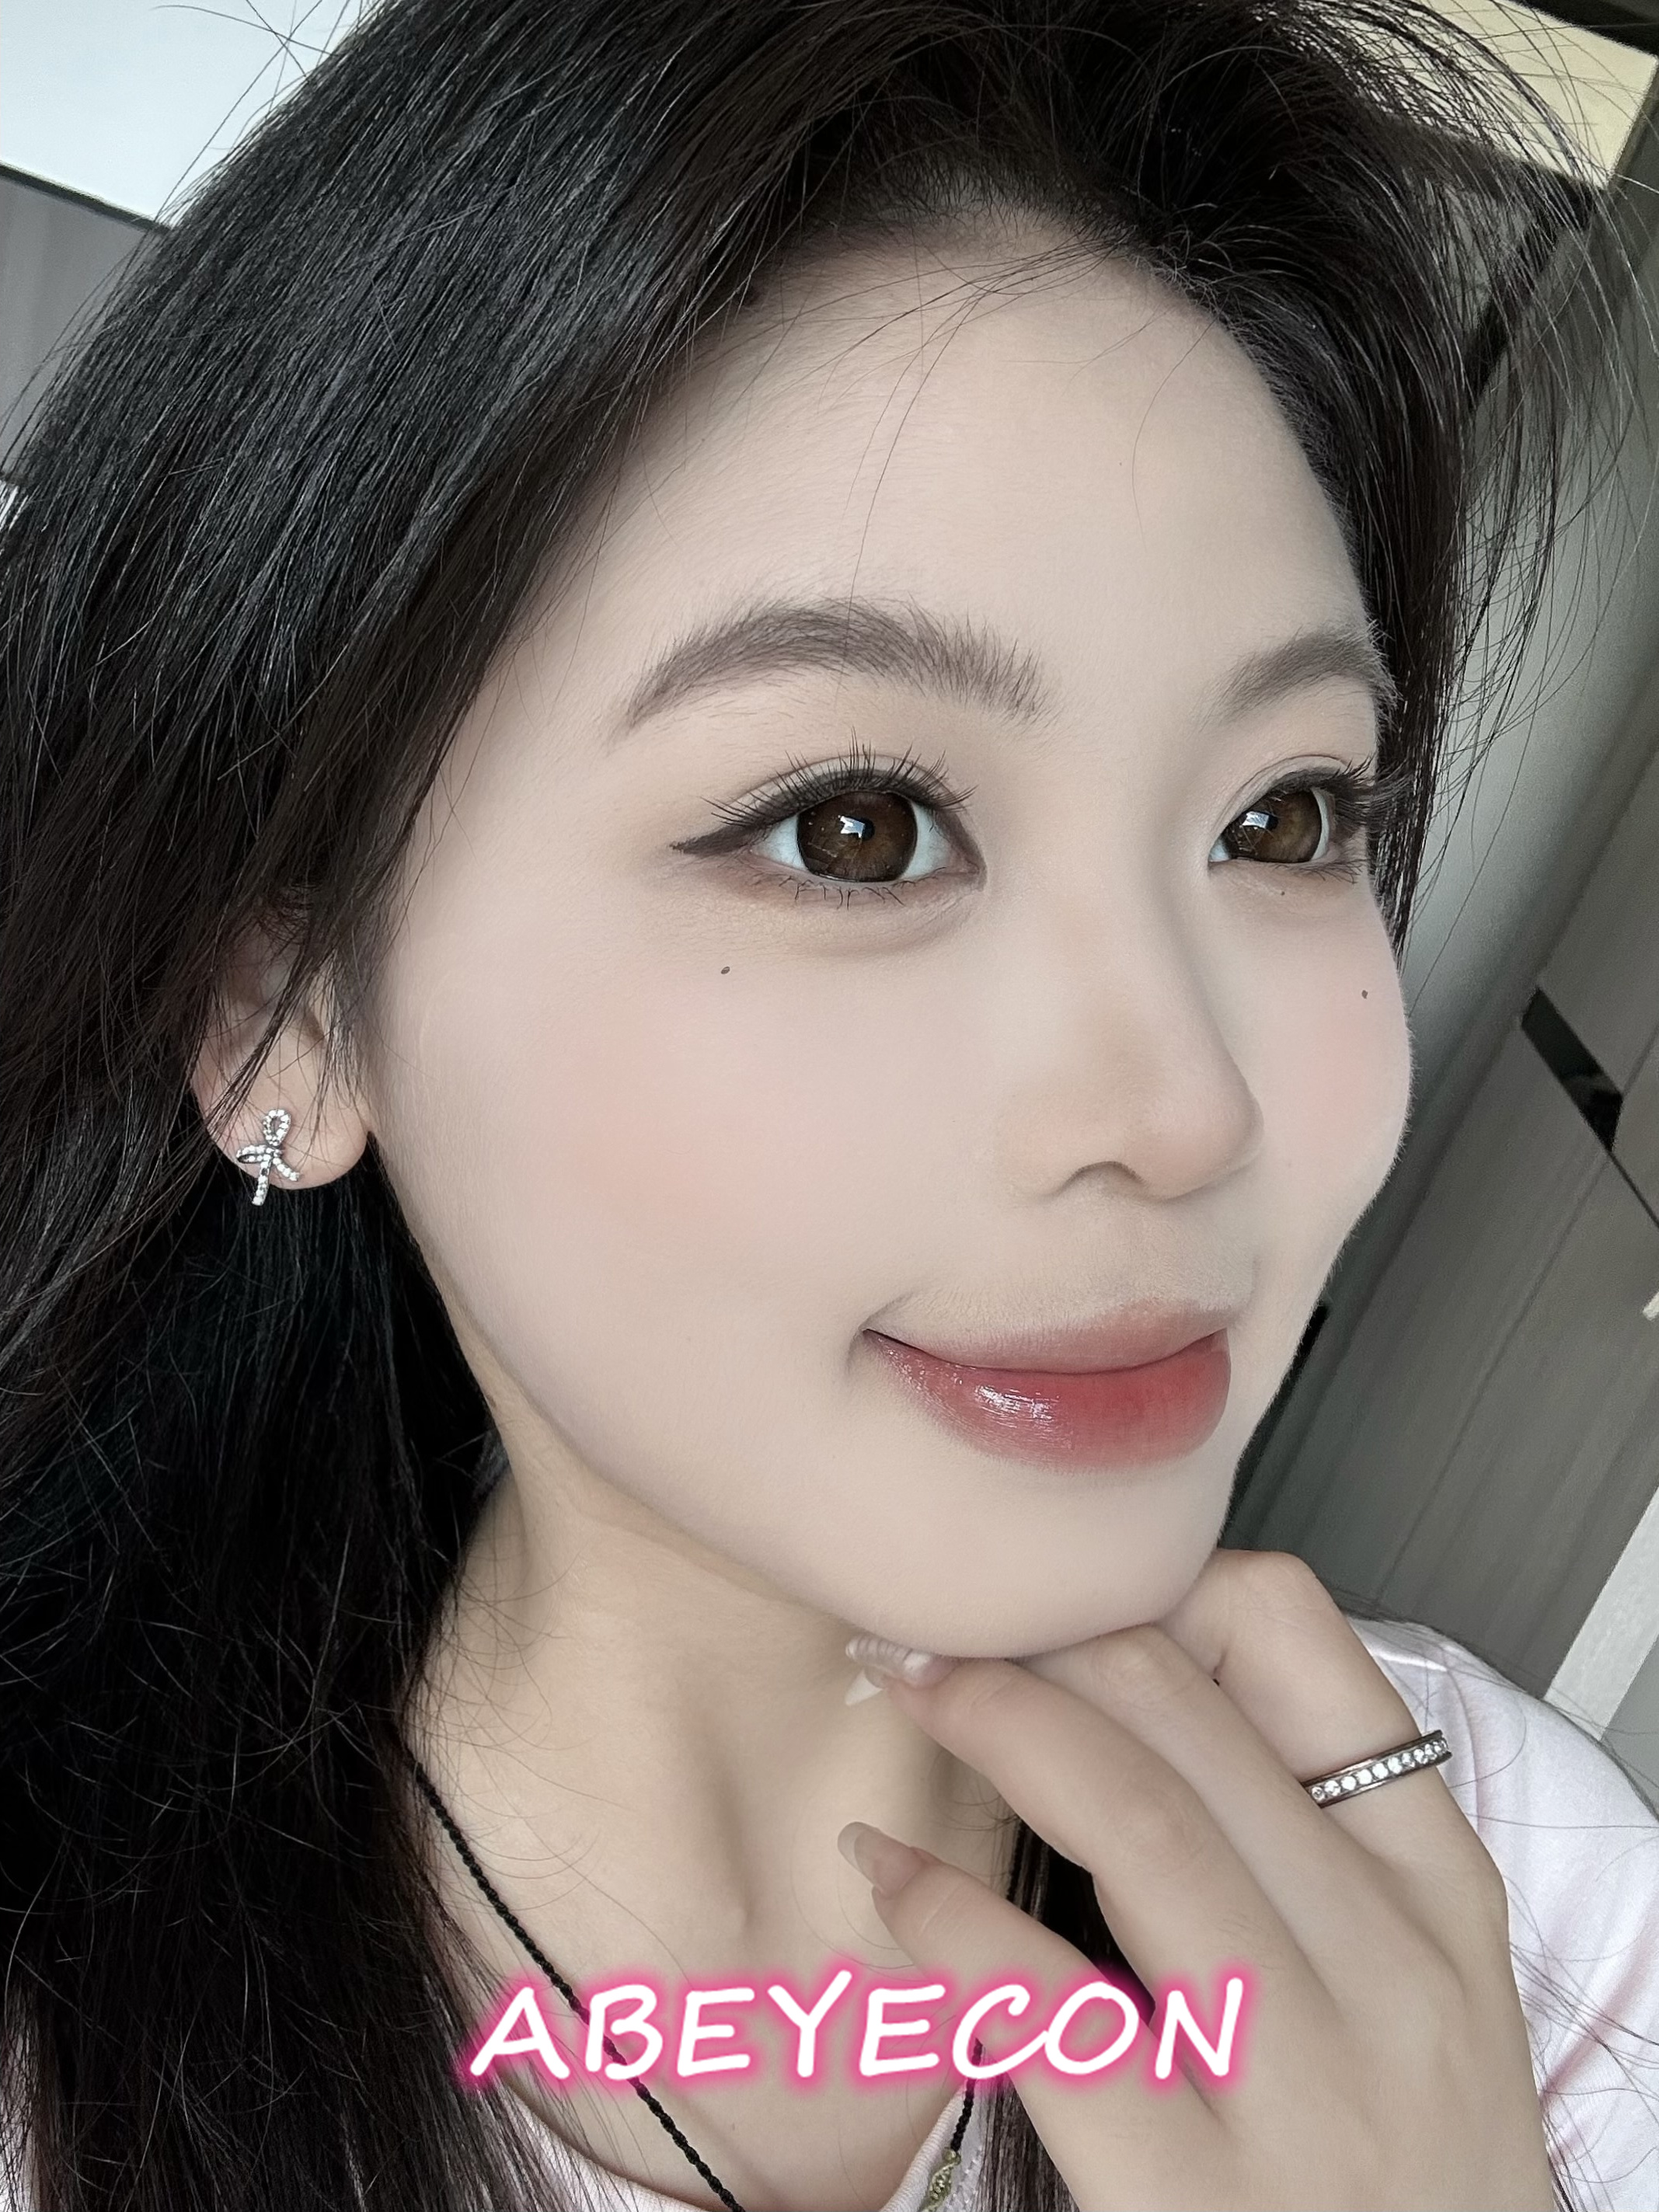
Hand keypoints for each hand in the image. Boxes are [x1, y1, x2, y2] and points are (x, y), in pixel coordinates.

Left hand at [839, 1550, 1553, 2211]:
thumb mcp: (1410, 1979)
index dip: (1158, 1589)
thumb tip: (1125, 1688)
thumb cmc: (1401, 2166)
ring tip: (914, 1689)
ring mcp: (1303, 2082)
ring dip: (996, 1726)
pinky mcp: (1197, 2191)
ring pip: (1136, 1820)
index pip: (1303, 1645)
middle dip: (1040, 1640)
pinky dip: (945, 1917)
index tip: (1067, 1602)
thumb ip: (1305, 1839)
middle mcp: (1386, 1966)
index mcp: (1434, 1889)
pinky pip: (1050, 2010)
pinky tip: (885, 1876)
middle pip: (1186, 1711)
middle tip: (946, 1625)